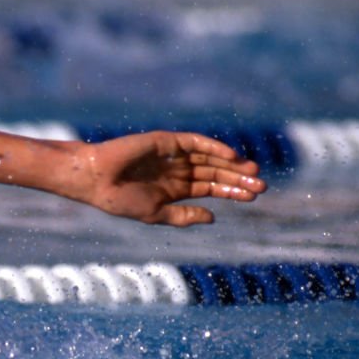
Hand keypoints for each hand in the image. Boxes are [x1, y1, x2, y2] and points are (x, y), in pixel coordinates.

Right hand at [81, 131, 266, 226]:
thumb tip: (213, 217)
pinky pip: (196, 143)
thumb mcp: (155, 214)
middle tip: (262, 185)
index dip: (232, 191)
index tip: (253, 196)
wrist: (96, 180)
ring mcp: (173, 155)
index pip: (210, 188)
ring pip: (210, 158)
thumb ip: (183, 216)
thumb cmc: (120, 201)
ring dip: (232, 164)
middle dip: (238, 178)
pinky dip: (214, 147)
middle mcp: (177, 170)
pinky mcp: (167, 141)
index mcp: (174, 189)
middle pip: (215, 172)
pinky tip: (232, 155)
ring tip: (254, 171)